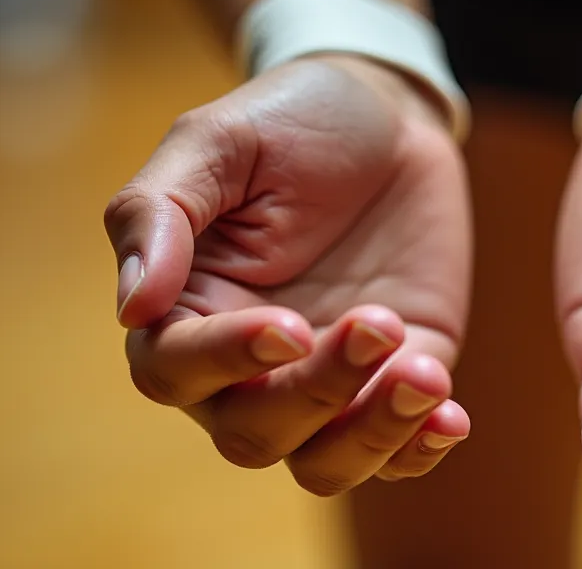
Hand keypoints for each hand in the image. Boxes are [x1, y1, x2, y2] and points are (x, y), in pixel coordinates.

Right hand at [104, 55, 471, 495]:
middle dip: (318, 393)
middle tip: (380, 321)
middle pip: (253, 434)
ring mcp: (325, 379)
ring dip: (374, 435)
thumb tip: (130, 306)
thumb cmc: (291, 119)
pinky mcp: (394, 381)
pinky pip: (396, 452)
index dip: (227, 362)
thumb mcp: (219, 139)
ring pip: (323, 464)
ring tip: (425, 373)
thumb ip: (160, 212)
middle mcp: (247, 364)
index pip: (173, 372)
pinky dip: (420, 449)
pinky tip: (451, 415)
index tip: (291, 326)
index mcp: (186, 306)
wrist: (391, 116)